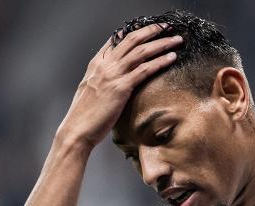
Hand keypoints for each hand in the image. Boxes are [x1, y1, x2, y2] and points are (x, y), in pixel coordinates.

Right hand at [56, 24, 181, 148]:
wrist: (77, 129)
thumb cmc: (85, 116)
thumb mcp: (90, 92)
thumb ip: (101, 81)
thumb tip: (113, 81)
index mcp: (96, 65)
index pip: (116, 41)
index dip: (135, 32)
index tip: (149, 29)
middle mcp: (104, 65)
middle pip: (132, 40)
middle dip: (152, 31)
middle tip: (167, 27)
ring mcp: (112, 75)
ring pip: (141, 51)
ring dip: (161, 43)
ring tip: (177, 40)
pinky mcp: (121, 88)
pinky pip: (144, 70)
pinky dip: (160, 61)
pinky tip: (171, 58)